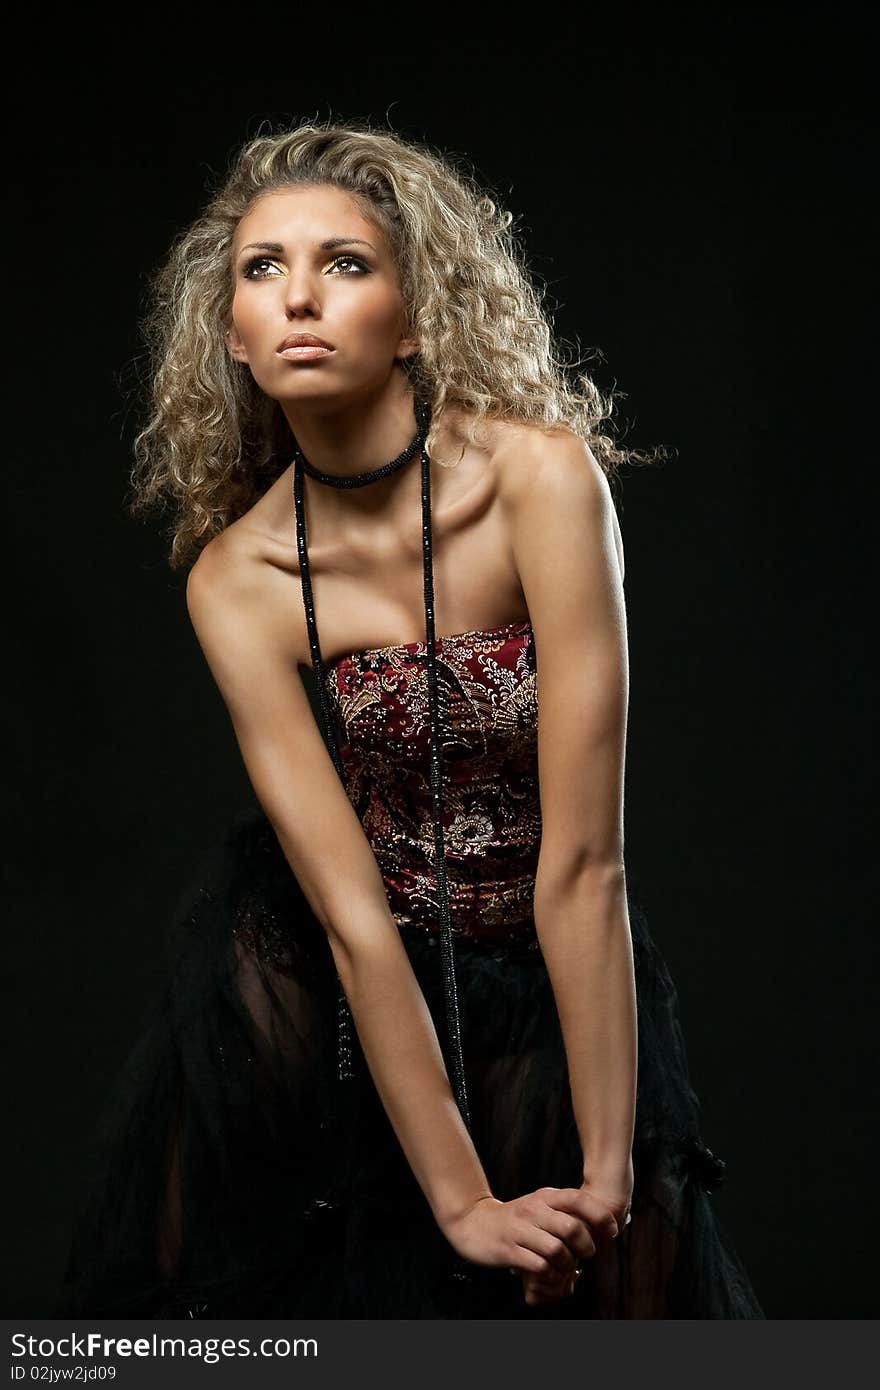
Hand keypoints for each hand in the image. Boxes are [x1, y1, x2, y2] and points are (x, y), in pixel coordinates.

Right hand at [438, 1185, 613, 1297]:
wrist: (473, 1223)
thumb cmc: (513, 1220)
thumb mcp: (537, 1207)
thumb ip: (562, 1212)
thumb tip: (596, 1227)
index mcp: (543, 1197)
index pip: (579, 1200)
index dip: (600, 1216)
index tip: (611, 1232)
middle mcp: (533, 1210)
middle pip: (572, 1227)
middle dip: (586, 1247)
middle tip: (585, 1255)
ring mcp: (520, 1230)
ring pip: (558, 1250)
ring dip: (567, 1265)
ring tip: (566, 1269)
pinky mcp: (509, 1250)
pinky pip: (540, 1267)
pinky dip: (551, 1276)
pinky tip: (550, 1275)